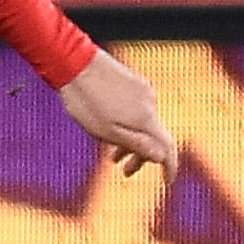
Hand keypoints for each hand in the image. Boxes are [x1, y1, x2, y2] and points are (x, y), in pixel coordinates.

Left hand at [56, 50, 176, 180]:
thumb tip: (162, 158)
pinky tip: (110, 128)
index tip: (168, 182)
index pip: (168, 147)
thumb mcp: (108, 132)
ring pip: (143, 122)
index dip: (170, 167)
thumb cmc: (86, 101)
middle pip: (154, 136)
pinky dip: (128, 124)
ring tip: (112, 154)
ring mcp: (142, 89)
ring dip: (131, 141)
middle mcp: (150, 102)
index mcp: (146, 118)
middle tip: (124, 171)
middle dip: (140, 156)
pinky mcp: (132, 81)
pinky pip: (136, 109)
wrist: (74, 62)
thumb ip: (137, 145)